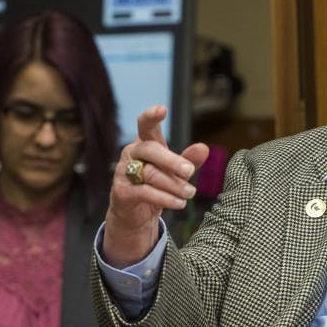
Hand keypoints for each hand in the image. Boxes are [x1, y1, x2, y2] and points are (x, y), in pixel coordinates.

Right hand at [103, 105, 209, 266]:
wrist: (135, 216)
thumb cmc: (156, 187)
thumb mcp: (175, 172)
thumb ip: (189, 160)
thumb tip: (203, 148)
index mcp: (145, 143)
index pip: (145, 125)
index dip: (151, 116)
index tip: (162, 110)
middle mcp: (131, 154)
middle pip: (150, 149)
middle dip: (172, 160)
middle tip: (190, 171)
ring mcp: (123, 172)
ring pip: (150, 173)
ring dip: (174, 184)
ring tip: (190, 193)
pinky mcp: (122, 192)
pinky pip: (145, 192)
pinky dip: (165, 198)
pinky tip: (180, 203)